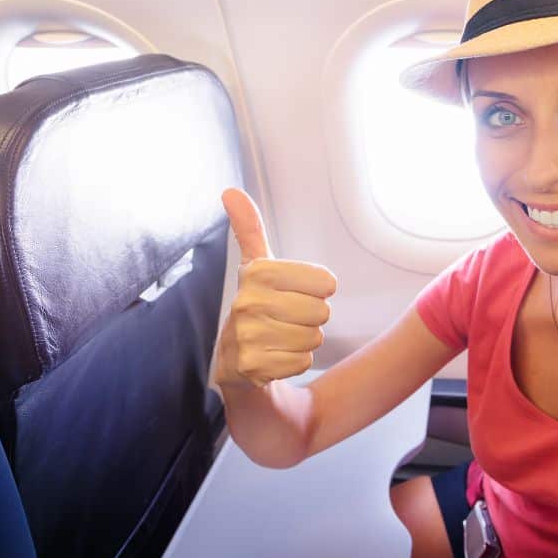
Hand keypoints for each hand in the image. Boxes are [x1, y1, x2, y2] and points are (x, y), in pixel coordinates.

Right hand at [216, 188, 336, 388]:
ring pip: (314, 338)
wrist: (234, 360)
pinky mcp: (252, 367)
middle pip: (322, 312)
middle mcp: (247, 302)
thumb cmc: (256, 306)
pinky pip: (301, 362)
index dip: (319, 291)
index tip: (296, 293)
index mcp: (257, 272)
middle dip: (311, 318)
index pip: (326, 283)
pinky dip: (293, 362)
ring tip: (280, 337)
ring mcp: (247, 336)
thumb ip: (249, 229)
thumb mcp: (256, 267)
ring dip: (303, 341)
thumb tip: (230, 191)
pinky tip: (274, 357)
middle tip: (287, 319)